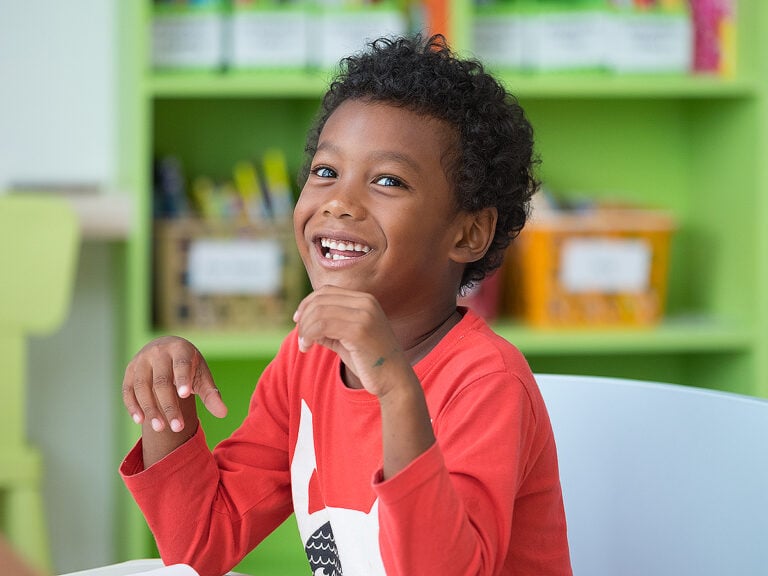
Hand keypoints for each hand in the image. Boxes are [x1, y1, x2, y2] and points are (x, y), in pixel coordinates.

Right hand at [122, 336, 226, 433]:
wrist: (166, 350)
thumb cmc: (189, 366)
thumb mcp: (201, 375)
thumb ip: (211, 394)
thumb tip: (223, 414)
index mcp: (181, 349)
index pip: (181, 365)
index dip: (183, 379)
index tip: (185, 395)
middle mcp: (159, 352)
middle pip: (161, 381)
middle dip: (169, 405)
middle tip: (177, 427)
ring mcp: (141, 360)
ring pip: (142, 386)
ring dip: (149, 409)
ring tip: (159, 428)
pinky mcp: (130, 370)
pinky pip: (128, 389)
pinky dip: (132, 405)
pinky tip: (140, 421)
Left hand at [293, 285, 409, 396]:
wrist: (395, 380)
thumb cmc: (369, 361)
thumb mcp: (345, 339)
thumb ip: (328, 327)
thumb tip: (302, 320)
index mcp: (365, 300)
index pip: (326, 290)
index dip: (307, 303)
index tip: (298, 320)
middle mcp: (366, 302)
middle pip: (320, 299)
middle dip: (304, 318)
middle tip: (301, 338)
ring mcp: (364, 315)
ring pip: (319, 312)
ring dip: (304, 329)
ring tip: (304, 345)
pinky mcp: (359, 330)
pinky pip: (322, 326)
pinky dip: (308, 335)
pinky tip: (307, 347)